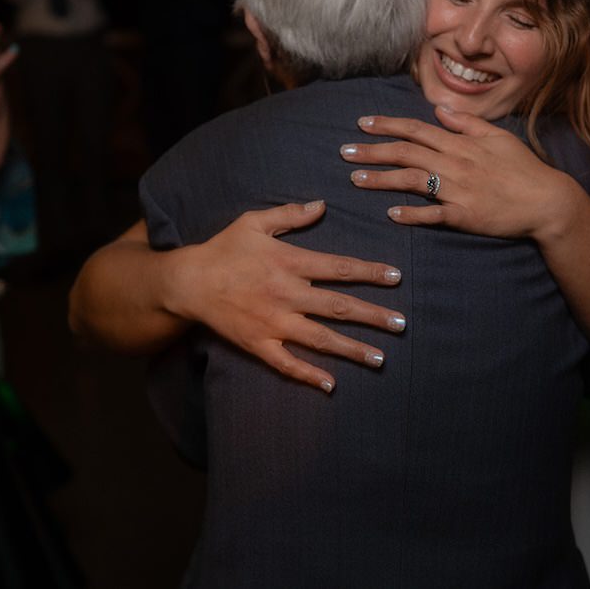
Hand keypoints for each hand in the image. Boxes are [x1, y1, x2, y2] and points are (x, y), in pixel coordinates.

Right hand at [160, 201, 407, 392]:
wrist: (187, 282)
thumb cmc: (223, 249)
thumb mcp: (254, 222)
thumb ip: (290, 213)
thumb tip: (322, 204)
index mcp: (289, 262)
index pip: (340, 268)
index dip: (370, 272)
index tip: (396, 277)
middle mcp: (287, 295)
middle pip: (339, 307)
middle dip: (373, 316)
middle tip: (402, 324)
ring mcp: (273, 323)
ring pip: (321, 339)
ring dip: (352, 349)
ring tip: (380, 358)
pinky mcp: (258, 344)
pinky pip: (287, 364)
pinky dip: (309, 375)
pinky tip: (331, 385)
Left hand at [340, 107, 578, 240]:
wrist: (547, 201)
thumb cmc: (524, 169)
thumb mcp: (498, 137)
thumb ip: (467, 124)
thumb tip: (440, 111)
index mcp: (462, 144)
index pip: (417, 130)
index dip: (388, 125)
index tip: (363, 123)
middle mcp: (456, 163)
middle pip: (407, 152)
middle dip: (373, 150)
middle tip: (344, 151)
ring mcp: (459, 190)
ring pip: (413, 180)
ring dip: (382, 179)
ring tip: (355, 179)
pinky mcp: (465, 216)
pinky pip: (434, 215)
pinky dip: (412, 214)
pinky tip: (391, 214)